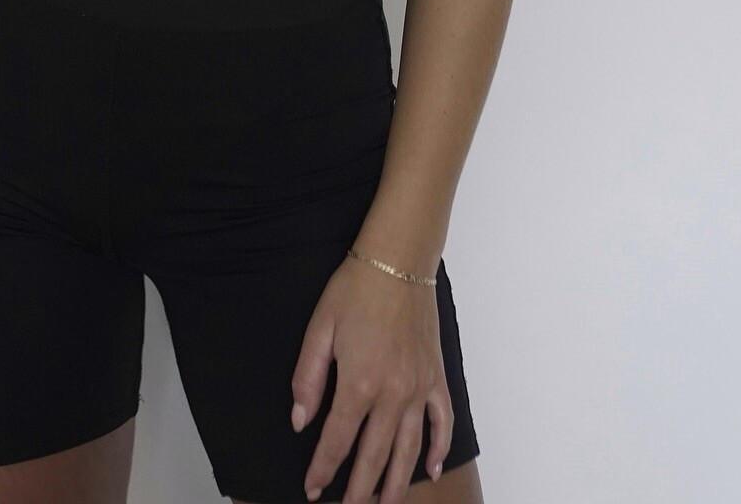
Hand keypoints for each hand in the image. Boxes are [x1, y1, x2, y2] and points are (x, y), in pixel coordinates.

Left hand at [290, 249, 452, 502]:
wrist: (397, 260)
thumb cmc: (355, 288)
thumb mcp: (319, 328)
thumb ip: (307, 378)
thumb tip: (300, 420)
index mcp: (359, 383)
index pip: (337, 440)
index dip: (323, 468)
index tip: (312, 488)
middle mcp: (393, 394)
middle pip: (374, 455)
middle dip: (359, 489)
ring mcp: (419, 388)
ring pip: (409, 449)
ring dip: (397, 483)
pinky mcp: (436, 377)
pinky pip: (441, 422)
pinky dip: (438, 449)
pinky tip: (430, 470)